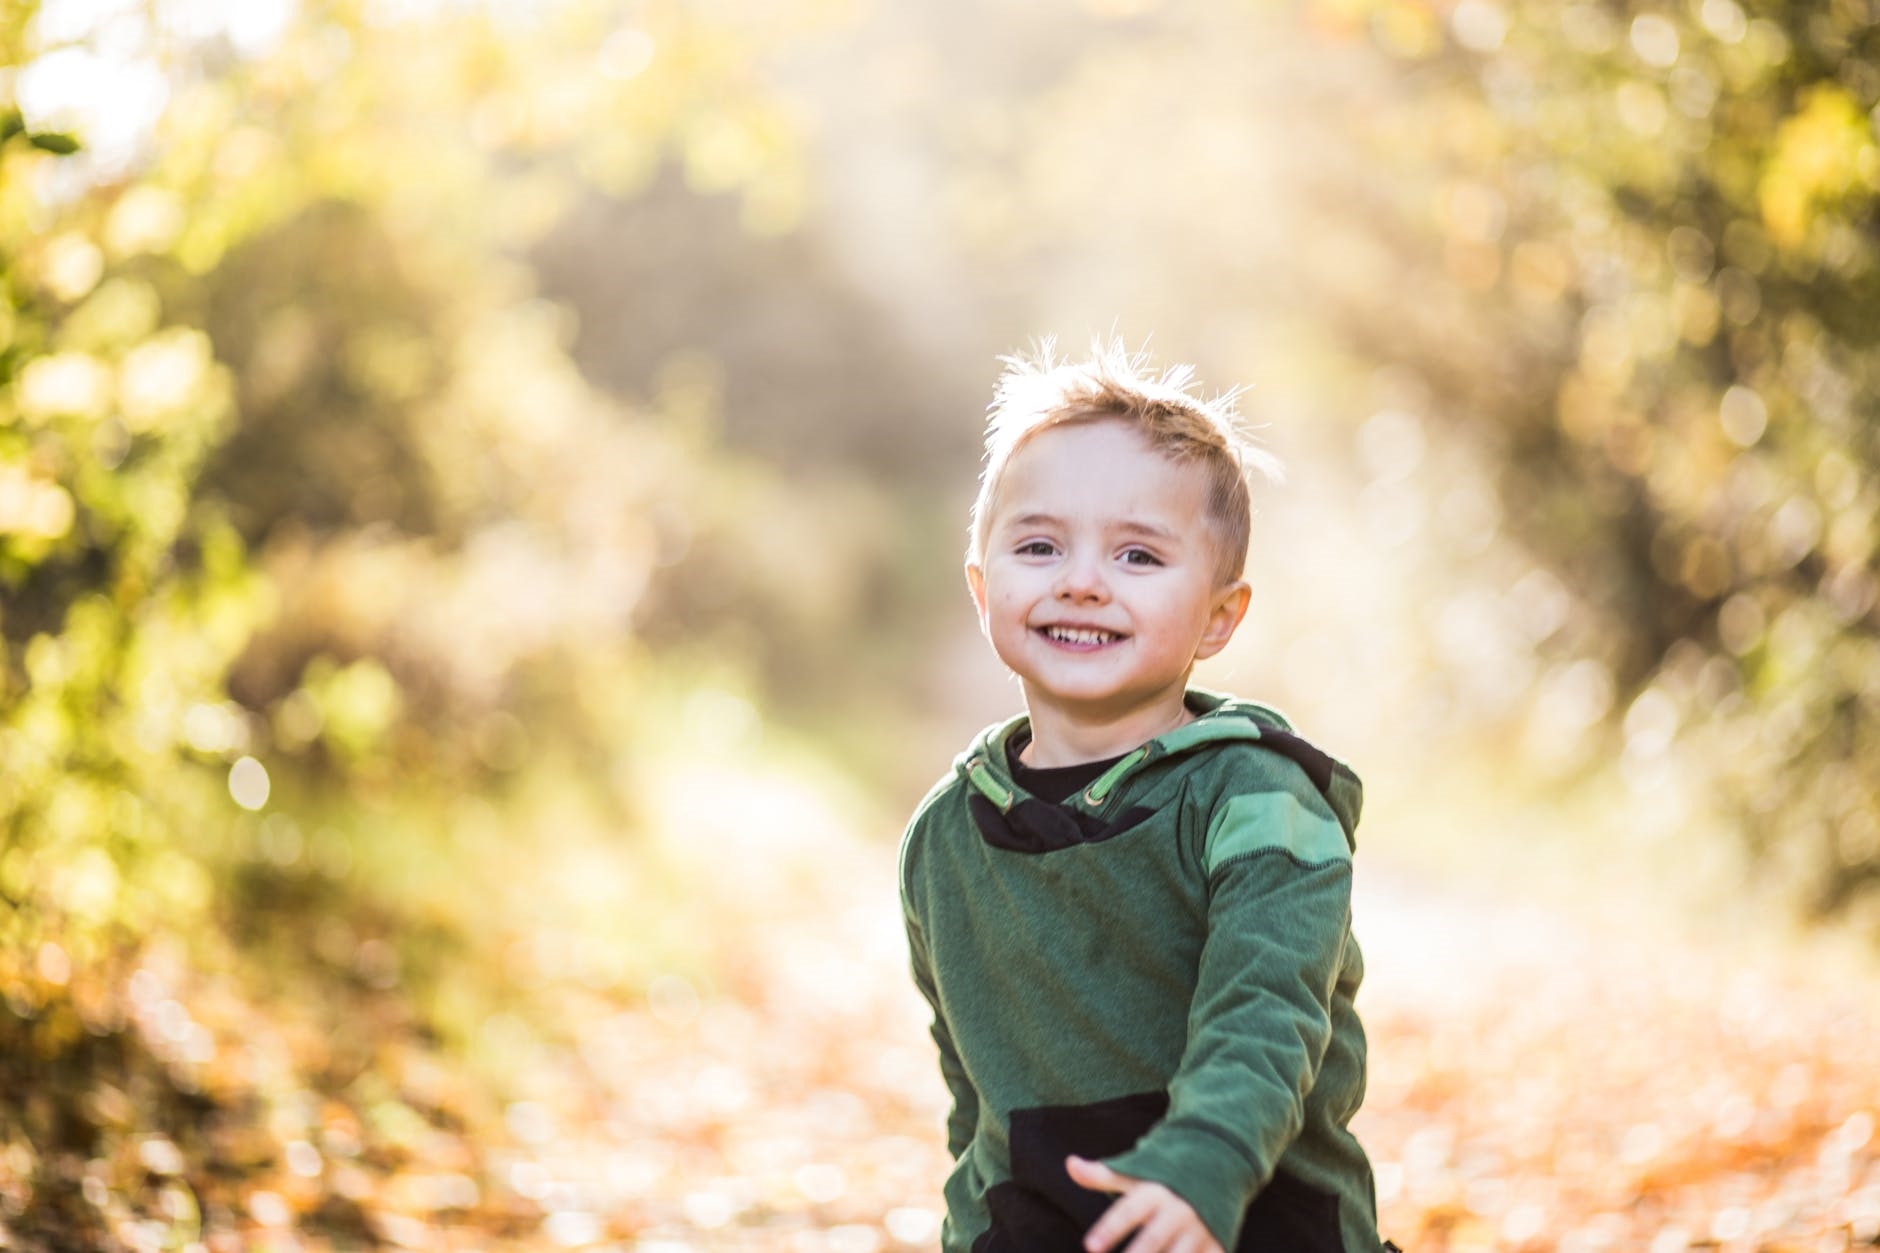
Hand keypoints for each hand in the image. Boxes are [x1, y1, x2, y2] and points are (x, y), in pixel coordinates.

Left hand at [1066, 1155, 1225, 1252]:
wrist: (1217, 1166)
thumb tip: (1070, 1164)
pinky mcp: (1217, 1245)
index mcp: (1155, 1192)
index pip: (1128, 1212)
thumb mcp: (1136, 1173)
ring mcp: (1200, 1231)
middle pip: (1154, 1238)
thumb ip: (1102, 1175)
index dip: (1109, 1229)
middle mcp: (1178, 1212)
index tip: (1089, 1247)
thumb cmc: (1164, 1177)